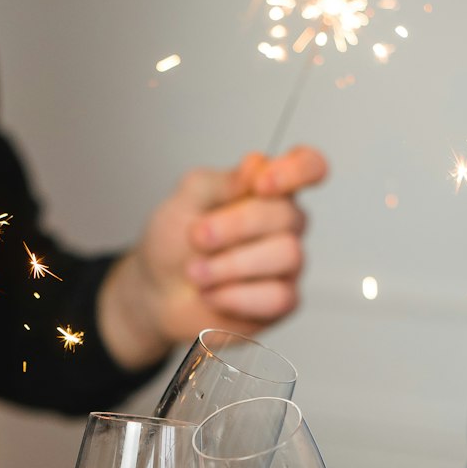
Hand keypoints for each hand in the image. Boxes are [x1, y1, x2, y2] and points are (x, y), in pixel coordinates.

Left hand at [98, 145, 327, 368]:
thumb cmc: (175, 243)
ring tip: (195, 273)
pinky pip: (278, 297)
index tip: (261, 184)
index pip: (309, 166)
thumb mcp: (186, 201)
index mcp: (268, 190)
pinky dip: (236, 296)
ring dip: (231, 264)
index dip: (297, 170)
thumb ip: (222, 181)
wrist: (157, 293)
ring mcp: (288, 265)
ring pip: (287, 255)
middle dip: (234, 227)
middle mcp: (285, 224)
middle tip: (196, 238)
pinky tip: (211, 295)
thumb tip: (257, 165)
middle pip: (287, 215)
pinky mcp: (283, 302)